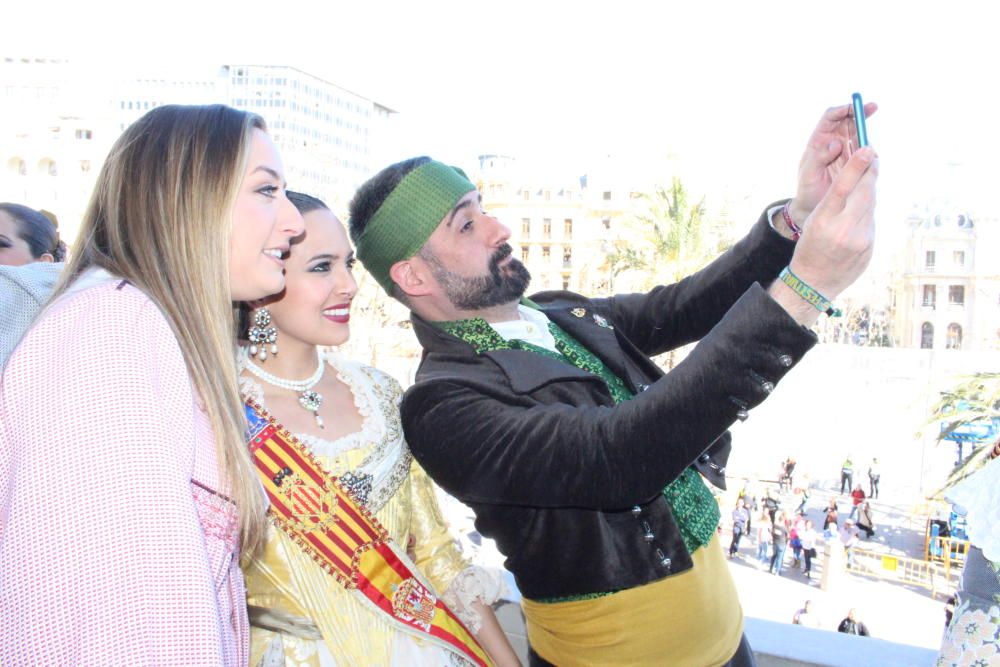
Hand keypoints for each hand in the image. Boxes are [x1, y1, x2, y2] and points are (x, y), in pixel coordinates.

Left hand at [786, 102, 877, 226]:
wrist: (814, 208)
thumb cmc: (807, 189)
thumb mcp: (808, 173)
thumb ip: (819, 157)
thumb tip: (837, 143)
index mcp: (819, 140)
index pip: (831, 117)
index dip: (842, 109)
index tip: (853, 107)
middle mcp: (834, 142)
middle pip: (849, 121)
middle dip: (861, 112)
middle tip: (873, 108)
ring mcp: (846, 152)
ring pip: (859, 136)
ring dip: (866, 134)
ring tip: (867, 145)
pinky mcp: (856, 163)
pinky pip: (866, 153)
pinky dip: (870, 152)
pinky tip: (871, 158)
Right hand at [792, 146, 877, 296]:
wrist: (814, 282)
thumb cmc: (809, 247)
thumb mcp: (814, 222)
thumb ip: (835, 201)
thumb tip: (861, 179)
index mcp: (823, 221)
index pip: (842, 187)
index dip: (856, 166)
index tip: (867, 149)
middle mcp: (843, 230)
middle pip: (865, 193)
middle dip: (870, 173)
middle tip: (872, 157)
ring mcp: (860, 240)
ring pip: (871, 205)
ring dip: (869, 192)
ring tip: (866, 180)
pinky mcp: (870, 248)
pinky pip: (872, 222)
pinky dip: (867, 213)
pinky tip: (859, 214)